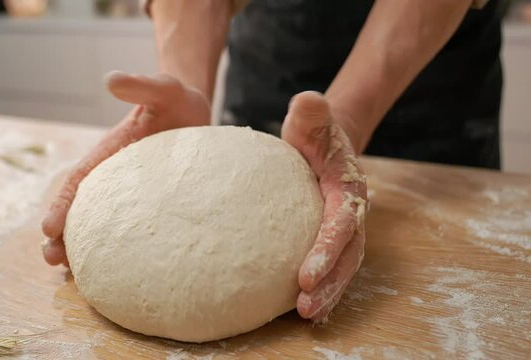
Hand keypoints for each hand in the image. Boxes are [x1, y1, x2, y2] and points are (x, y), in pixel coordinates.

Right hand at [41, 72, 210, 265]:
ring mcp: (131, 194)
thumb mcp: (162, 90)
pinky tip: (119, 271)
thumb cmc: (176, 100)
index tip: (48, 228)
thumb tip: (111, 81)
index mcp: (110, 154)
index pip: (80, 181)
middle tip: (51, 259)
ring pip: (102, 224)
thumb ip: (140, 85)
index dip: (62, 204)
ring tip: (72, 274)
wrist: (194, 111)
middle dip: (63, 234)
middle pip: (82, 208)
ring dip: (84, 247)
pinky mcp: (151, 205)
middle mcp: (114, 178)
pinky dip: (120, 249)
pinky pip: (131, 228)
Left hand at [281, 91, 366, 322]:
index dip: (326, 250)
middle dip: (330, 283)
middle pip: (346, 255)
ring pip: (343, 267)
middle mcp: (351, 214)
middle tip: (305, 305)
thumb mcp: (312, 120)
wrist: (328, 145)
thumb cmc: (315, 134)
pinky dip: (326, 289)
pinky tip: (307, 311)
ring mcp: (344, 230)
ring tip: (306, 315)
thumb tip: (307, 100)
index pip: (340, 224)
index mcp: (347, 190)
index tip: (305, 274)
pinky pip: (333, 267)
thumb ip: (312, 113)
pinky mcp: (332, 240)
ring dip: (328, 292)